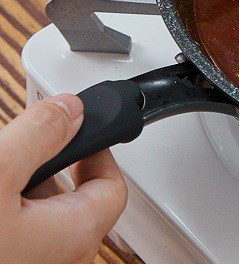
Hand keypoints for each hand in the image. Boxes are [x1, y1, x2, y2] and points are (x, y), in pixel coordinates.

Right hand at [0, 94, 126, 263]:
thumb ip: (40, 133)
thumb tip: (70, 110)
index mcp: (72, 235)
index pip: (112, 188)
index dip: (99, 152)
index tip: (79, 131)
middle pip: (74, 208)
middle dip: (50, 171)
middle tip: (27, 149)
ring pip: (38, 226)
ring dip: (19, 196)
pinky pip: (13, 244)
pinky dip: (3, 219)